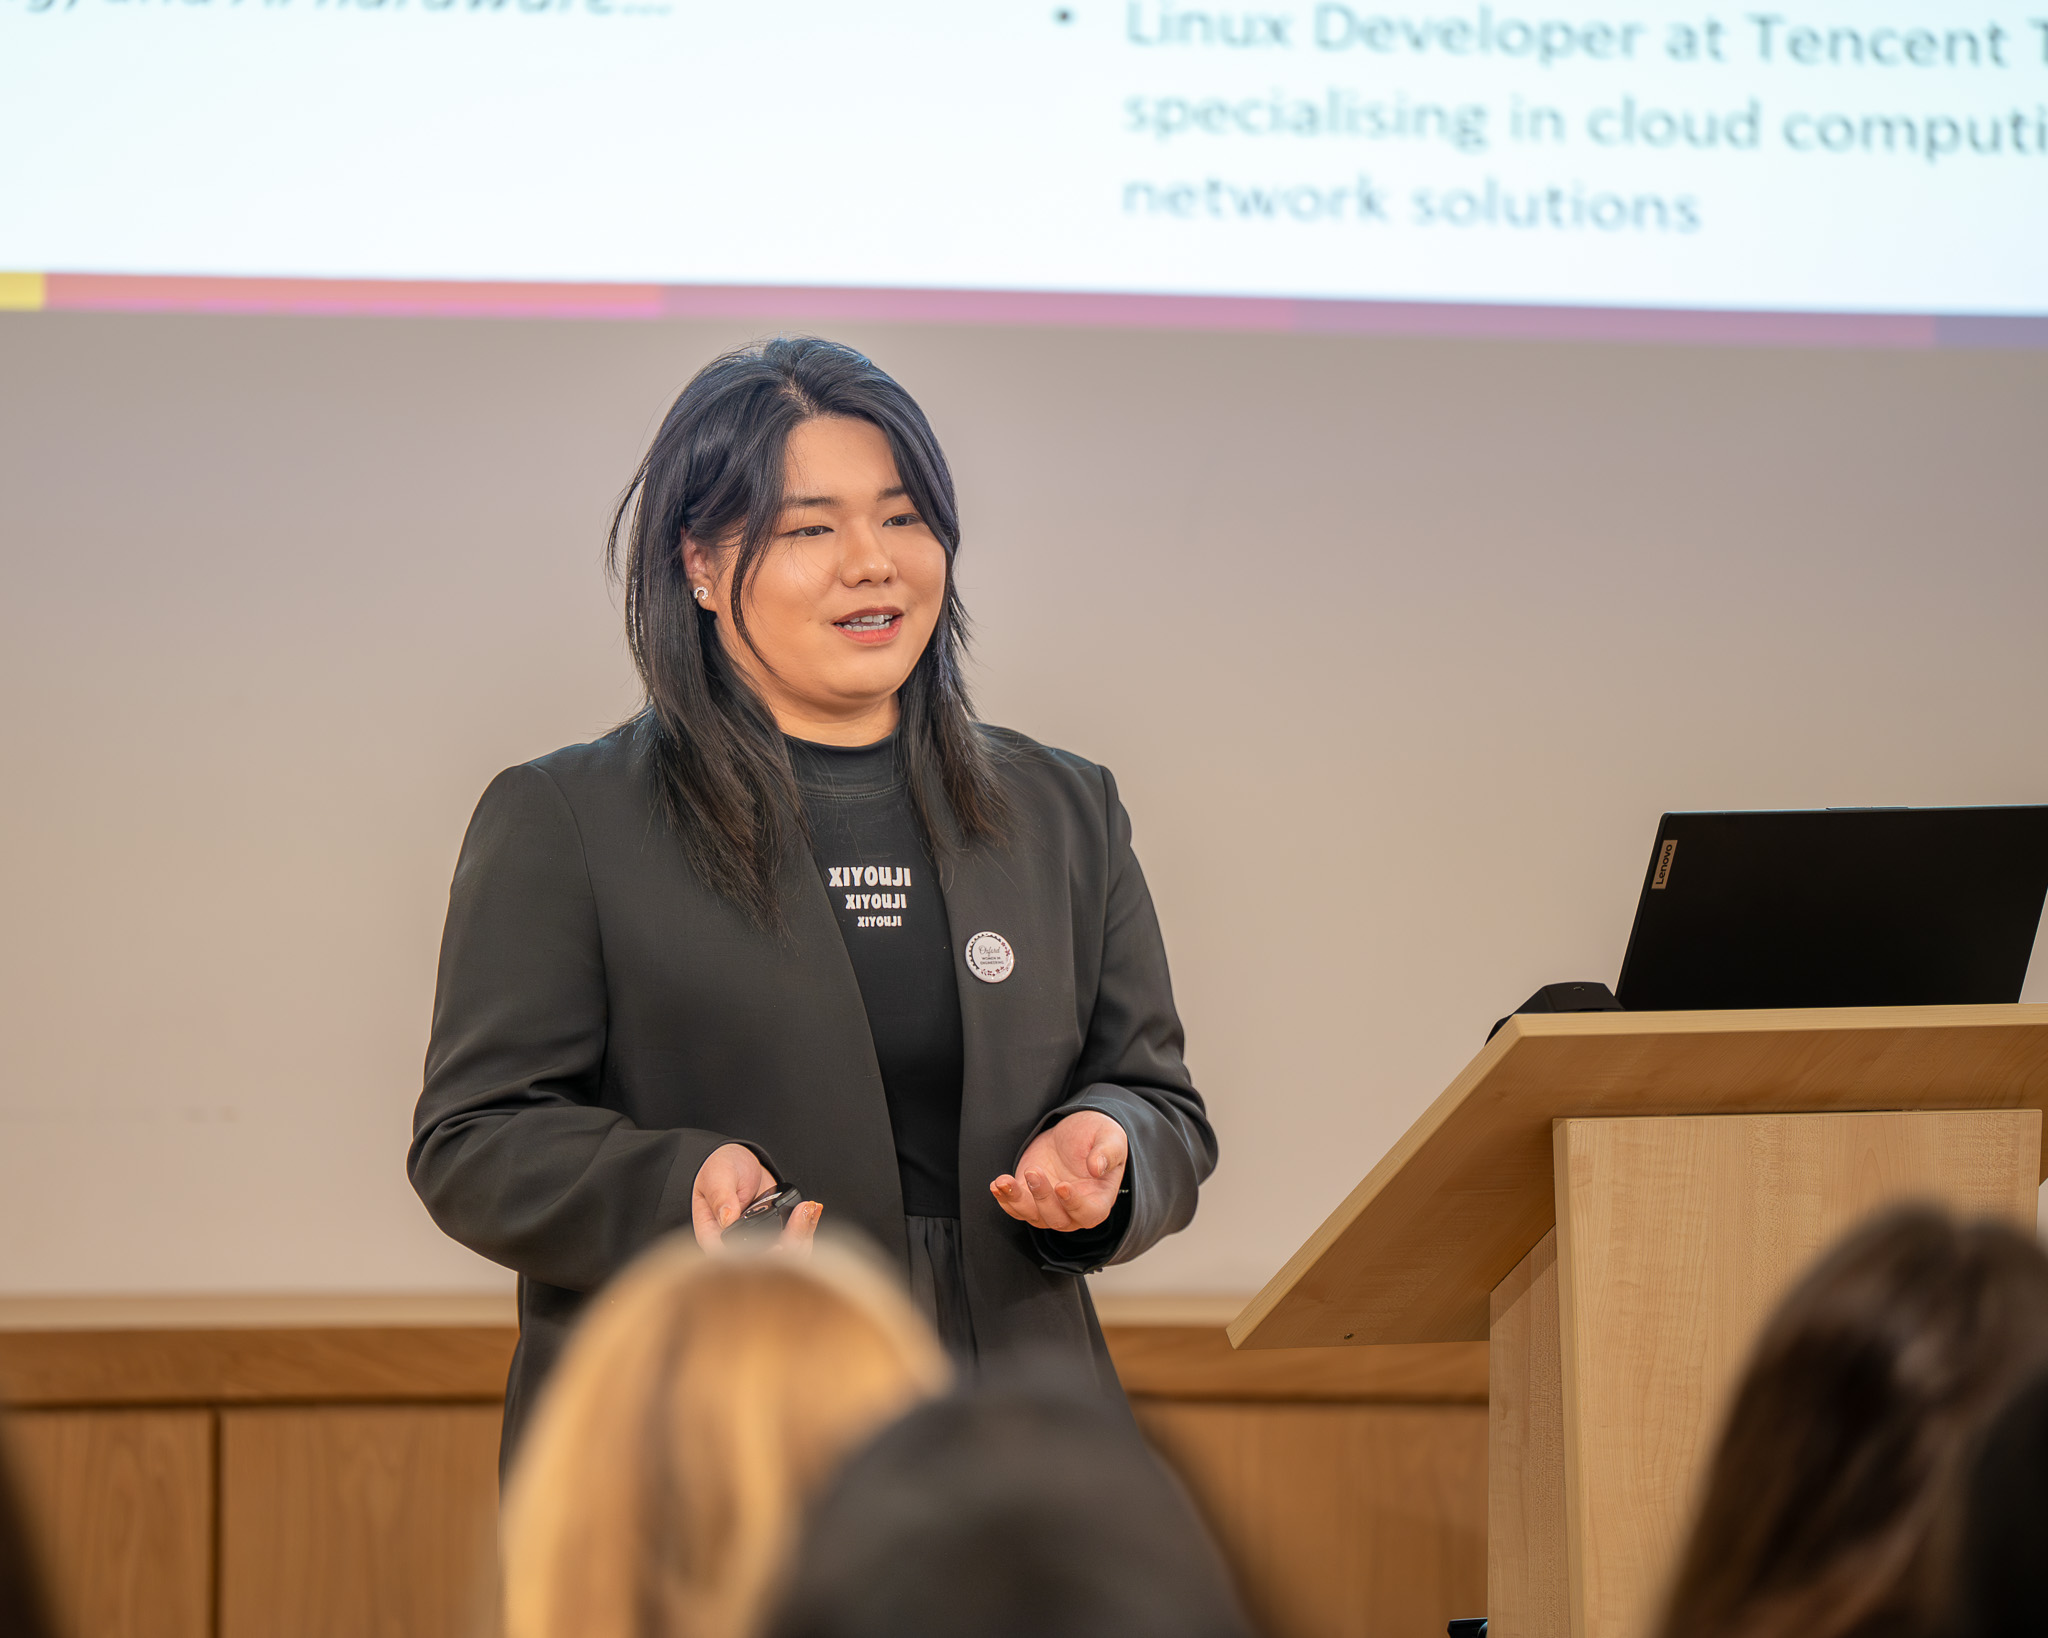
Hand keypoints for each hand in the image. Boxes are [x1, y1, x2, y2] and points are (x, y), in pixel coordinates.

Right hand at [692, 1144, 821, 1252]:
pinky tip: (812, 1210)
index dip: (758, 1261)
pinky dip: (807, 1230)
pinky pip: (795, 1245)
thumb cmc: (720, 1169)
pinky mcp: (776, 1236)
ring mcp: (759, 1243)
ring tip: (809, 1207)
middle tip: (803, 1212)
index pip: (735, 1261)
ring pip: (786, 1258)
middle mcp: (737, 1247)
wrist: (739, 1163)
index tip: (779, 1247)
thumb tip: (726, 1218)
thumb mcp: (717, 1177)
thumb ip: (721, 1196)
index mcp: (714, 1237)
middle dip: (791, 1242)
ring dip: (803, 1235)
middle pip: (767, 1264)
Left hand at [990, 1110, 1127, 1231]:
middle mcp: (1074, 1211)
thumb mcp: (1110, 1136)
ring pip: (1033, 1217)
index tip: (1062, 1186)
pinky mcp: (1030, 1198)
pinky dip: (1005, 1199)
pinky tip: (997, 1184)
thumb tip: (1097, 1167)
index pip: (1090, 1214)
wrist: (1073, 1133)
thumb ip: (1107, 1151)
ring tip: (1005, 1181)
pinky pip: (1016, 1208)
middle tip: (1034, 1172)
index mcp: (1099, 1199)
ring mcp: (1051, 1207)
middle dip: (1043, 1198)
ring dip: (1017, 1201)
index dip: (1075, 1205)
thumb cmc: (1098, 1136)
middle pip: (1057, 1219)